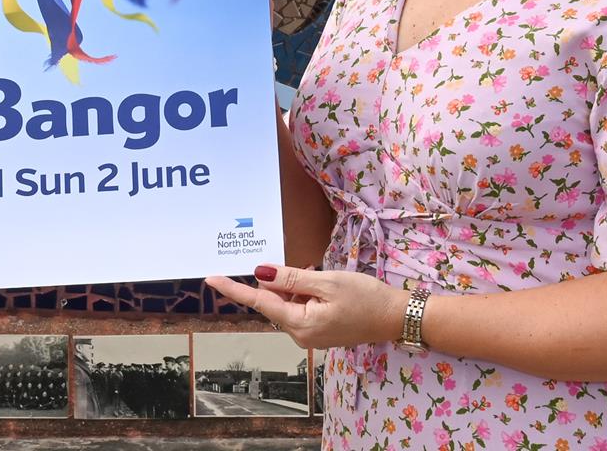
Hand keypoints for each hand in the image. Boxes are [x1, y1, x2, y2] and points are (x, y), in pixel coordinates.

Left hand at [205, 264, 400, 349]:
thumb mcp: (326, 282)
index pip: (260, 302)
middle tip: (311, 272)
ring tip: (325, 280)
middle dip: (284, 282)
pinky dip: (306, 294)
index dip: (235, 289)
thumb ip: (291, 278)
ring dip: (298, 287)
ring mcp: (310, 335)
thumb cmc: (365, 298)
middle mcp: (300, 335)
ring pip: (289, 304)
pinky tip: (326, 288)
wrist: (395, 317)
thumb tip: (260, 274)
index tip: (211, 279)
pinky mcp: (319, 331)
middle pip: (275, 302)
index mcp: (300, 325)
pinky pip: (302, 309)